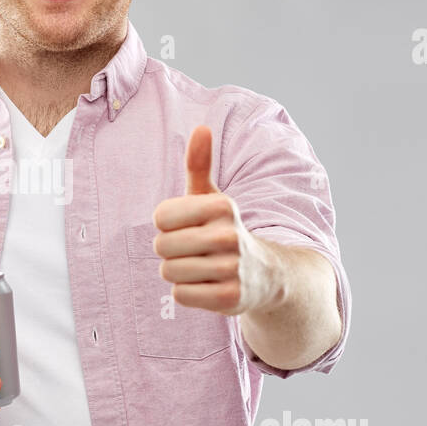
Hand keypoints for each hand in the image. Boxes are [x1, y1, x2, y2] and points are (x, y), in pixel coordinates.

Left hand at [150, 125, 278, 316]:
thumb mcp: (213, 197)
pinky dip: (187, 293)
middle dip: (171, 251)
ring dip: (178, 273)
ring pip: (169, 272)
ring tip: (201, 268)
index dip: (167, 224)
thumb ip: (199, 165)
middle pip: (161, 246)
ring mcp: (231, 268)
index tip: (187, 226)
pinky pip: (180, 295)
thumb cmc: (224, 230)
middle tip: (194, 250)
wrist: (266, 274)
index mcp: (221, 205)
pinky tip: (207, 286)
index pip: (160, 217)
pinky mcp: (230, 298)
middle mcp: (228, 235)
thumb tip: (200, 127)